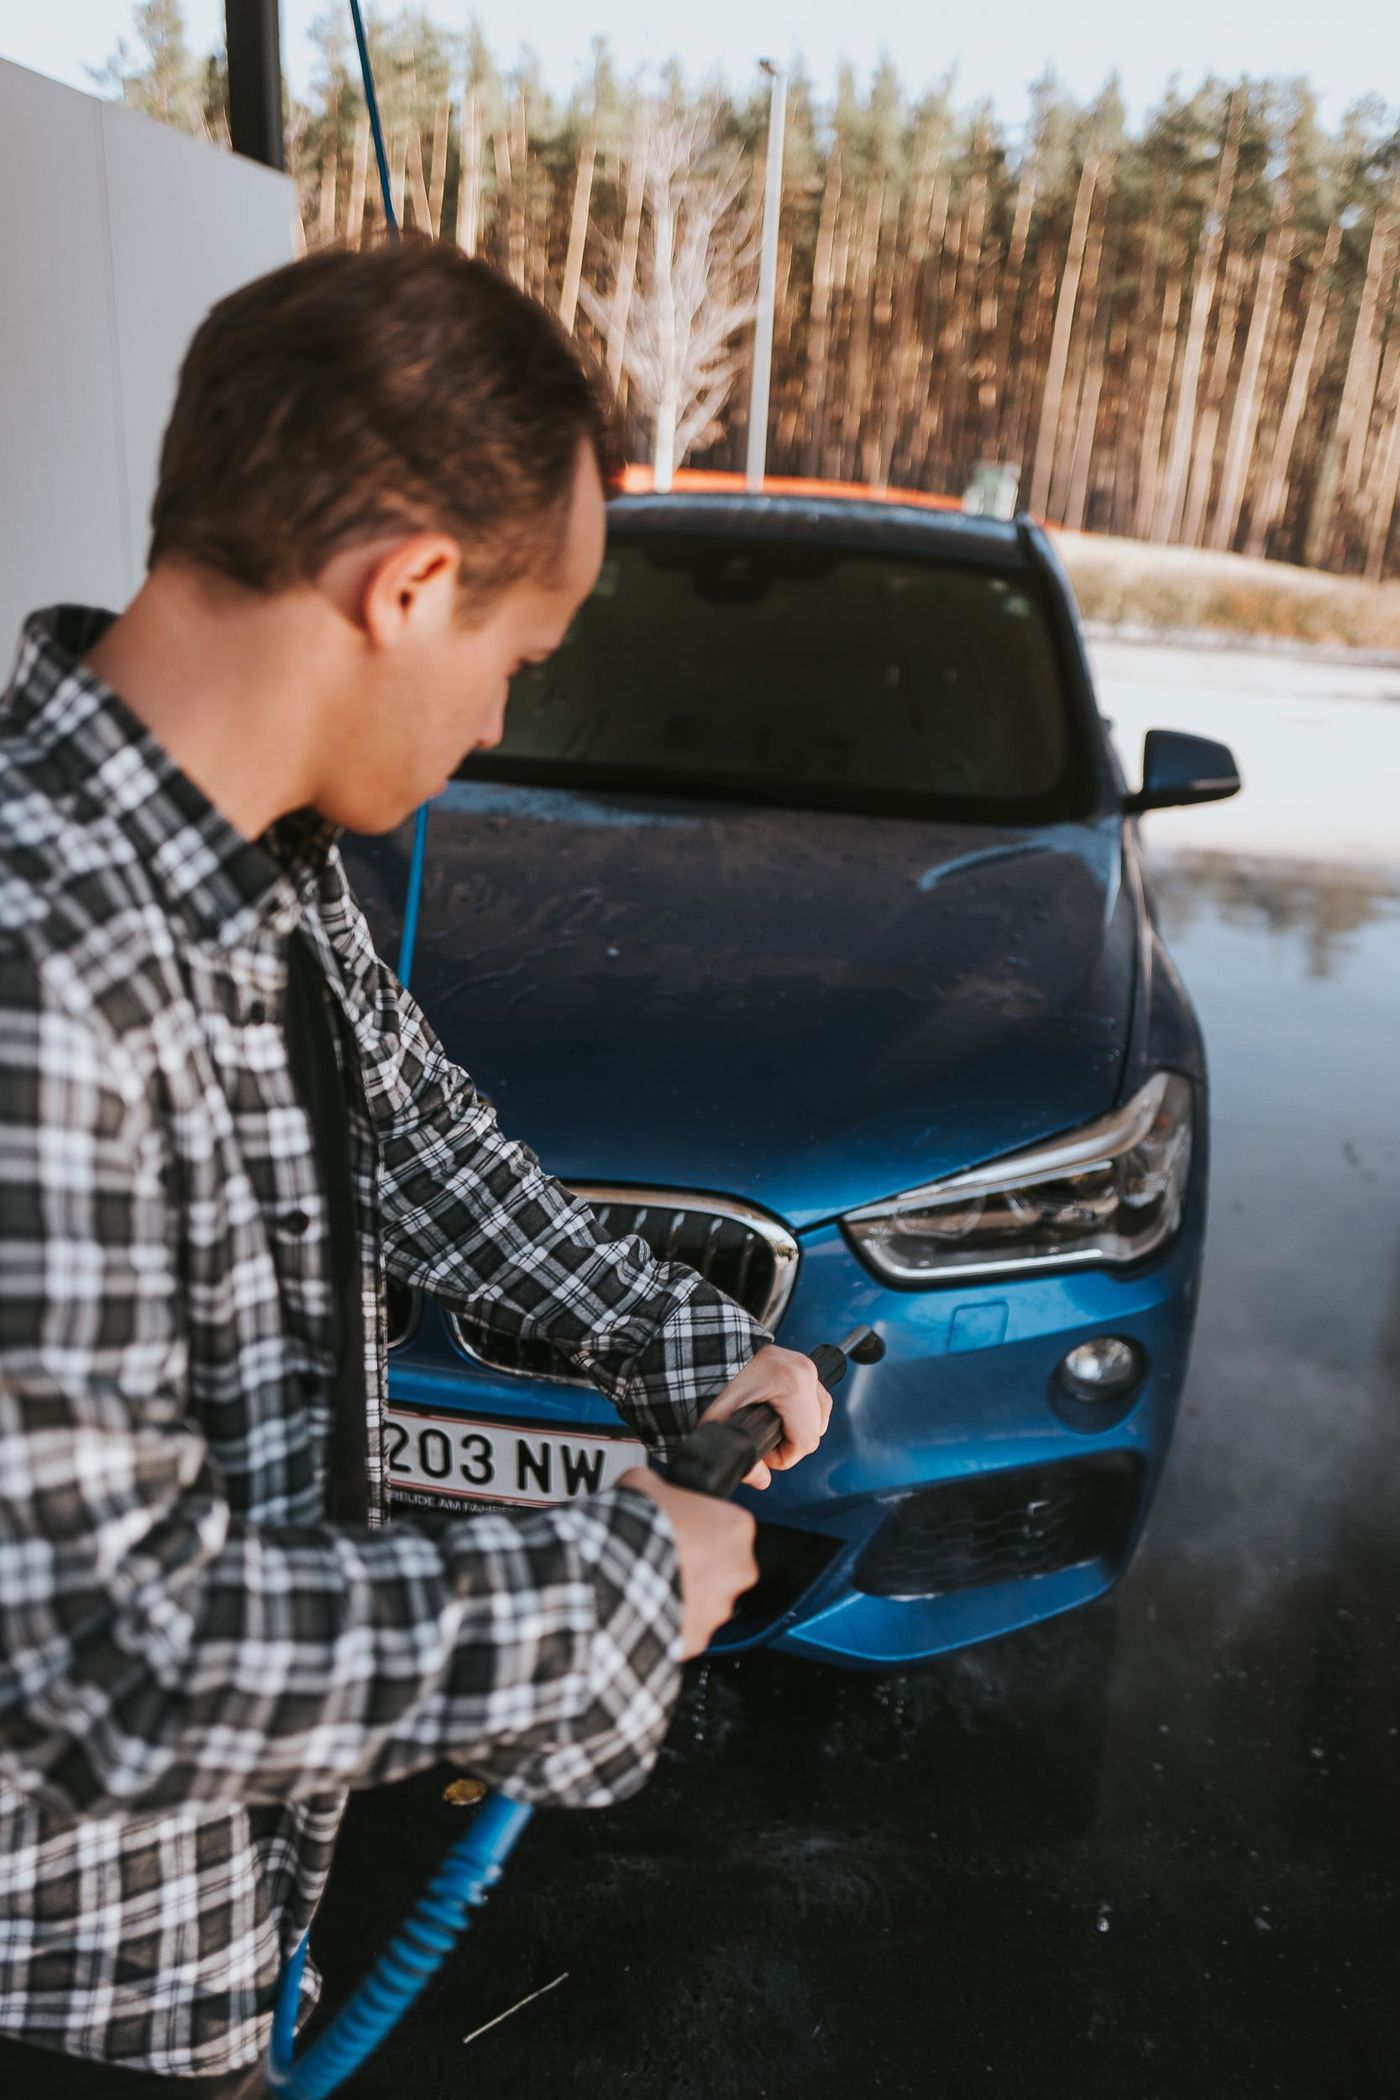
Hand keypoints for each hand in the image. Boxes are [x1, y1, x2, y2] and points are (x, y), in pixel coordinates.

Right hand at [618, 1469, 758, 1658]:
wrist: (612, 1576)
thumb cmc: (636, 1529)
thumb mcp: (645, 1483)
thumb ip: (662, 1487)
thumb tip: (654, 1487)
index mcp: (736, 1527)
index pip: (727, 1524)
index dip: (700, 1525)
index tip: (680, 1528)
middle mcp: (739, 1569)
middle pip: (724, 1564)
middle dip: (699, 1563)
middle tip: (665, 1554)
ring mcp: (720, 1608)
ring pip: (707, 1599)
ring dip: (684, 1593)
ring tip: (649, 1581)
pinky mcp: (699, 1638)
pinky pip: (687, 1627)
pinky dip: (670, 1620)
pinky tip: (645, 1605)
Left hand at [695, 1344, 831, 1489]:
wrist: (707, 1348)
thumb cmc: (711, 1378)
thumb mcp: (719, 1422)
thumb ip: (742, 1457)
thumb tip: (761, 1479)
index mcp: (792, 1385)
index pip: (805, 1442)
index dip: (782, 1457)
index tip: (762, 1452)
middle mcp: (804, 1372)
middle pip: (815, 1430)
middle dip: (790, 1442)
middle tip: (764, 1438)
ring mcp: (805, 1365)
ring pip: (819, 1415)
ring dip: (798, 1427)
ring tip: (771, 1426)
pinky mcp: (802, 1363)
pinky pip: (814, 1398)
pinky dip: (801, 1411)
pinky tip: (779, 1413)